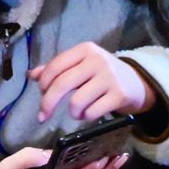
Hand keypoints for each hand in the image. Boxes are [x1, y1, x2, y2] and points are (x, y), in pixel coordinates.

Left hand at [29, 42, 153, 122]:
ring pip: (76, 102)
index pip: (55, 66)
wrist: (137, 83)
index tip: (41, 95)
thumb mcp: (81, 66)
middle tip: (43, 116)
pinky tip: (89, 114)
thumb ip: (57, 69)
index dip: (43, 84)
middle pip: (62, 84)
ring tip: (77, 113)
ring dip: (73, 113)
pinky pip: (92, 112)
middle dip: (48, 103)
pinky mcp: (119, 95)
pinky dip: (86, 117)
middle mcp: (97, 61)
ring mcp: (109, 78)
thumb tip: (31, 75)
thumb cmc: (102, 75)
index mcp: (85, 50)